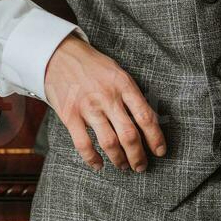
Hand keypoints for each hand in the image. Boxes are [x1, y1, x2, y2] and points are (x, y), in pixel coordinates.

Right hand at [43, 33, 166, 173]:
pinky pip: (84, 144)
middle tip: (141, 166)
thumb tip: (148, 121)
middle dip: (138, 156)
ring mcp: (88, 107)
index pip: (146, 116)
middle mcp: (108, 97)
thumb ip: (130, 94)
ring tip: (124, 166)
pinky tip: (99, 165)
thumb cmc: (93, 66)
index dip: (156, 138)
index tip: (160, 151)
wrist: (60, 55)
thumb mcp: (118, 72)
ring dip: (119, 160)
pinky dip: (93, 159)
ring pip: (109, 143)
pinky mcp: (70, 115)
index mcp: (123, 85)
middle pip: (129, 134)